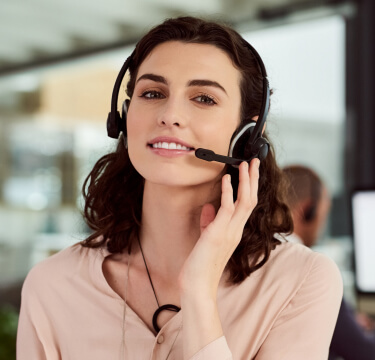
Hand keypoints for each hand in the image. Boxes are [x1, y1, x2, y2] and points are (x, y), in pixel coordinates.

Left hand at [178, 158, 259, 298]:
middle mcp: (236, 230)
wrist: (198, 284)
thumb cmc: (201, 264)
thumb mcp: (206, 238)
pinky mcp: (218, 233)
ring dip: (245, 181)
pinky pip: (227, 208)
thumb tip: (208, 207)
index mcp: (234, 231)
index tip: (249, 172)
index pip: (247, 205)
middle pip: (251, 199)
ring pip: (245, 201)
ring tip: (245, 164)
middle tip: (254, 161)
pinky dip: (227, 192)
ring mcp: (229, 231)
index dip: (249, 187)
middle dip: (253, 179)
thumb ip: (209, 222)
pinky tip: (226, 179)